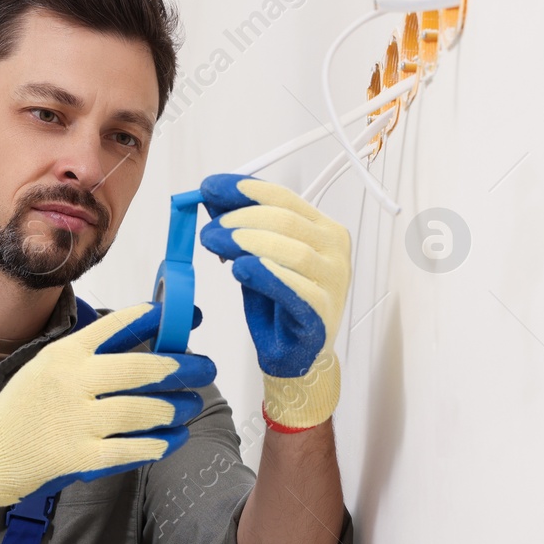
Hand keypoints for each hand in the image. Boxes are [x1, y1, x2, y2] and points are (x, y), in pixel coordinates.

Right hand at [0, 300, 213, 534]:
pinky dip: (156, 445)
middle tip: (205, 368)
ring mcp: (73, 421)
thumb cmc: (24, 409)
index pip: (115, 326)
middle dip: (180, 368)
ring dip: (173, 409)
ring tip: (191, 406)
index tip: (182, 316)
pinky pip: (128, 450)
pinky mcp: (76, 458)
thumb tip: (145, 337)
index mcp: (64, 354)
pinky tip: (173, 439)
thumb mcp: (48, 367)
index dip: (154, 318)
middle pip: (138, 369)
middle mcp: (70, 382)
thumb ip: (90, 354)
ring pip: (139, 411)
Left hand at [197, 174, 351, 430]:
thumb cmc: (278, 305)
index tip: (209, 188)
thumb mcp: (255, 257)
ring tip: (215, 244)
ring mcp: (333, 280)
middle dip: (240, 218)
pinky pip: (294, 287)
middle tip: (209, 229)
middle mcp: (334, 249)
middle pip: (285, 220)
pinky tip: (241, 269)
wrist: (296, 356)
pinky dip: (266, 274)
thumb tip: (210, 196)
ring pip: (291, 249)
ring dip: (248, 242)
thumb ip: (240, 227)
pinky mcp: (322, 310)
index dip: (244, 190)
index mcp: (322, 228)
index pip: (282, 197)